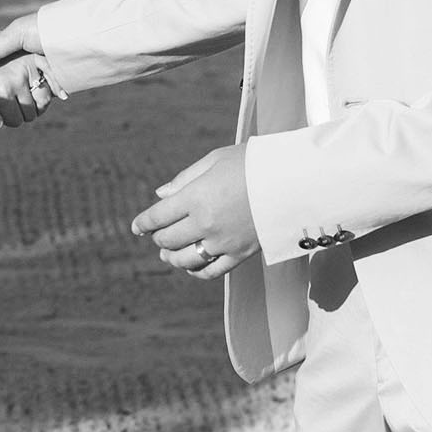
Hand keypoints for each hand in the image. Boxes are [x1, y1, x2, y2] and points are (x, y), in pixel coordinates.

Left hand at [0, 19, 61, 122]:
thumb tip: (0, 123)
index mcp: (2, 91)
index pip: (15, 120)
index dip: (6, 119)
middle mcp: (19, 80)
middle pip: (30, 113)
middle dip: (20, 112)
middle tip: (8, 104)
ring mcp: (30, 68)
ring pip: (43, 101)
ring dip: (34, 104)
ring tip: (19, 98)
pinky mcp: (36, 58)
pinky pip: (50, 83)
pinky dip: (46, 90)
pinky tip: (33, 90)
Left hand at [131, 145, 257, 279]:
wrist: (295, 180)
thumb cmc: (254, 163)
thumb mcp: (215, 160)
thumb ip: (185, 179)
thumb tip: (160, 196)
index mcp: (196, 197)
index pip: (158, 217)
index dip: (143, 223)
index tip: (136, 227)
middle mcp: (206, 223)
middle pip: (168, 239)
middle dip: (158, 237)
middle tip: (156, 233)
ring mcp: (223, 242)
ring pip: (185, 260)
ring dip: (171, 257)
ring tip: (167, 254)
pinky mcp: (241, 254)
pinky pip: (211, 271)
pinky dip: (196, 271)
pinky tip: (191, 266)